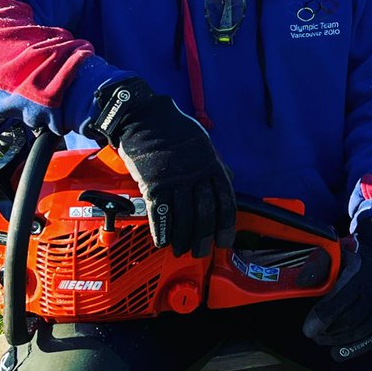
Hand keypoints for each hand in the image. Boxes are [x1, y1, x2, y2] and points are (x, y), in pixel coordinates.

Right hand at [87, 78, 235, 257]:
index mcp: (211, 165)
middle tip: (200, 252)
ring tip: (181, 250)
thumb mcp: (203, 143)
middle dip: (203, 238)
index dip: (225, 226)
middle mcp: (195, 174)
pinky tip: (162, 242)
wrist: (144, 118)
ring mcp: (174, 179)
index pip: (224, 202)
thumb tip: (227, 181)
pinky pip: (159, 212)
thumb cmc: (174, 129)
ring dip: (183, 238)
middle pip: (204, 214)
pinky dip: (162, 230)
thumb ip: (215, 164)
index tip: (224, 242)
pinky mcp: (153, 183)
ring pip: (182, 217)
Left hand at [302, 217, 371, 361]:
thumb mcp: (334, 255)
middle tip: (312, 335)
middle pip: (351, 319)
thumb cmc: (349, 260)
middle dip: (329, 331)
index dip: (324, 316)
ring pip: (361, 331)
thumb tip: (301, 282)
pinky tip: (337, 353)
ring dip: (337, 340)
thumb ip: (317, 266)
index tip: (307, 330)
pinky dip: (354, 349)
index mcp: (358, 273)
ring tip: (321, 340)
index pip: (342, 298)